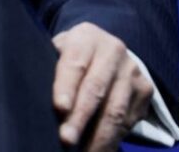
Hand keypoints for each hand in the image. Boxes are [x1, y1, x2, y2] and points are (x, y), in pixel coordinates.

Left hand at [52, 22, 153, 150]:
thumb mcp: (58, 50)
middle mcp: (113, 50)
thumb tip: (33, 93)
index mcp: (86, 37)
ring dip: (99, 137)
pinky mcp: (145, 90)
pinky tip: (99, 150)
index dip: (67, 86)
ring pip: (116, 109)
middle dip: (80, 118)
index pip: (75, 63)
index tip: (59, 108)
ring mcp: (132, 70)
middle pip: (96, 89)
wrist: (107, 49)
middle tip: (66, 140)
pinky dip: (113, 139)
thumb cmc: (72, 56)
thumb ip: (49, 65)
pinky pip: (129, 120)